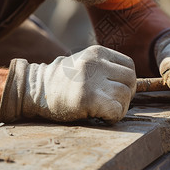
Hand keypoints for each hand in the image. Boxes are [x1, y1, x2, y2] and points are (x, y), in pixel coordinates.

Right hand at [0, 45, 135, 123]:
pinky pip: (117, 110)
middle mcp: (95, 62)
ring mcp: (91, 80)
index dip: (126, 81)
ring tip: (102, 108)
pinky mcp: (88, 98)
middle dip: (126, 94)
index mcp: (97, 52)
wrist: (35, 91)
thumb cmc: (63, 81)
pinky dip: (113, 117)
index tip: (114, 89)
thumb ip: (106, 67)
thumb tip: (133, 82)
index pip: (129, 65)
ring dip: (118, 107)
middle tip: (110, 101)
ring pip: (125, 95)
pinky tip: (100, 116)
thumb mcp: (85, 63)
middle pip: (131, 80)